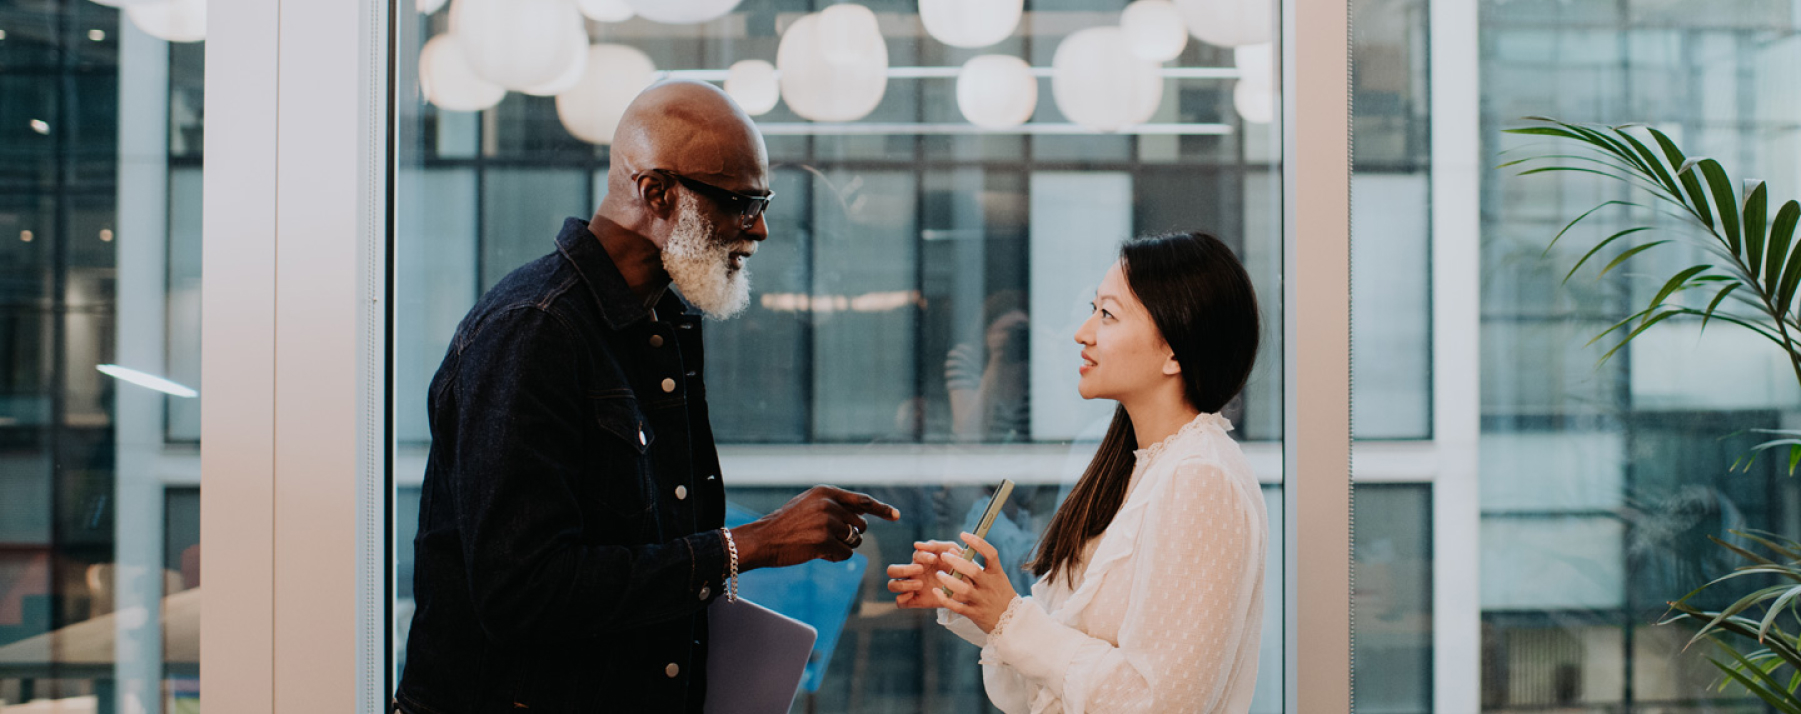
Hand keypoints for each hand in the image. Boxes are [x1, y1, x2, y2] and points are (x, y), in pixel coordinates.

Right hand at [731, 485, 899, 569]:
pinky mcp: (824, 542)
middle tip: (830, 538)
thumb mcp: (809, 504)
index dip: (882, 509)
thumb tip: (861, 519)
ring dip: (843, 547)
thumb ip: (834, 506)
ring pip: (854, 541)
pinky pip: (845, 554)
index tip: (896, 516)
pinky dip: (836, 557)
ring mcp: (827, 523)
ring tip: (821, 545)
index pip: (862, 500)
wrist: (763, 539)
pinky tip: (819, 554)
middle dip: (851, 535)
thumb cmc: (786, 524)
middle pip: (860, 525)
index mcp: (826, 492)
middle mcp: (829, 504)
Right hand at [886, 540, 960, 608]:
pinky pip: (899, 602)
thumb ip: (935, 545)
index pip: (914, 555)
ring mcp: (914, 588)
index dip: (922, 556)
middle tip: (921, 570)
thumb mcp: (951, 550)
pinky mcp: (917, 601)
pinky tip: (914, 595)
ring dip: (903, 584)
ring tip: (920, 584)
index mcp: (922, 560)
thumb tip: (916, 544)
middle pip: (892, 570)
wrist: (968, 587)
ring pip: (892, 585)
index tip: (934, 559)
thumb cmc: (959, 565)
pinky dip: (902, 599)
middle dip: (903, 569)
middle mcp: (914, 574)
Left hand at [933, 532, 1018, 632]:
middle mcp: (990, 586)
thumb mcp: (996, 579)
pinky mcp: (974, 614)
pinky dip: (945, 598)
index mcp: (997, 574)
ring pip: (963, 589)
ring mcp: (982, 600)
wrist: (1013, 622)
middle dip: (957, 561)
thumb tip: (955, 551)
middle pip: (973, 571)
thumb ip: (978, 567)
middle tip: (944, 555)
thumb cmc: (1000, 595)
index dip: (977, 543)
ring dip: (949, 580)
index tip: (963, 534)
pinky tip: (936, 591)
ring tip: (938, 574)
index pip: (990, 554)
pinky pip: (957, 606)